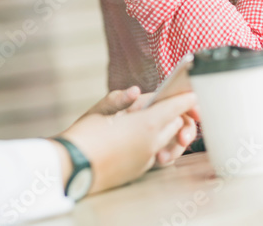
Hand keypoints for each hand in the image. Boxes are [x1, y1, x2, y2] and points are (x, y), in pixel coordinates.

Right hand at [54, 91, 198, 194]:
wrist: (71, 170)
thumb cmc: (82, 138)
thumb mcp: (98, 111)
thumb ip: (120, 99)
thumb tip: (136, 91)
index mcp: (144, 125)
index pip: (175, 108)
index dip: (185, 99)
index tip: (191, 93)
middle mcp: (150, 144)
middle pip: (175, 124)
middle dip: (176, 114)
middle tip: (167, 104)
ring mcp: (146, 160)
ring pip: (168, 142)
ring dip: (167, 131)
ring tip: (154, 122)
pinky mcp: (138, 171)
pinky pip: (155, 154)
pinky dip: (155, 144)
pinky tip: (140, 138)